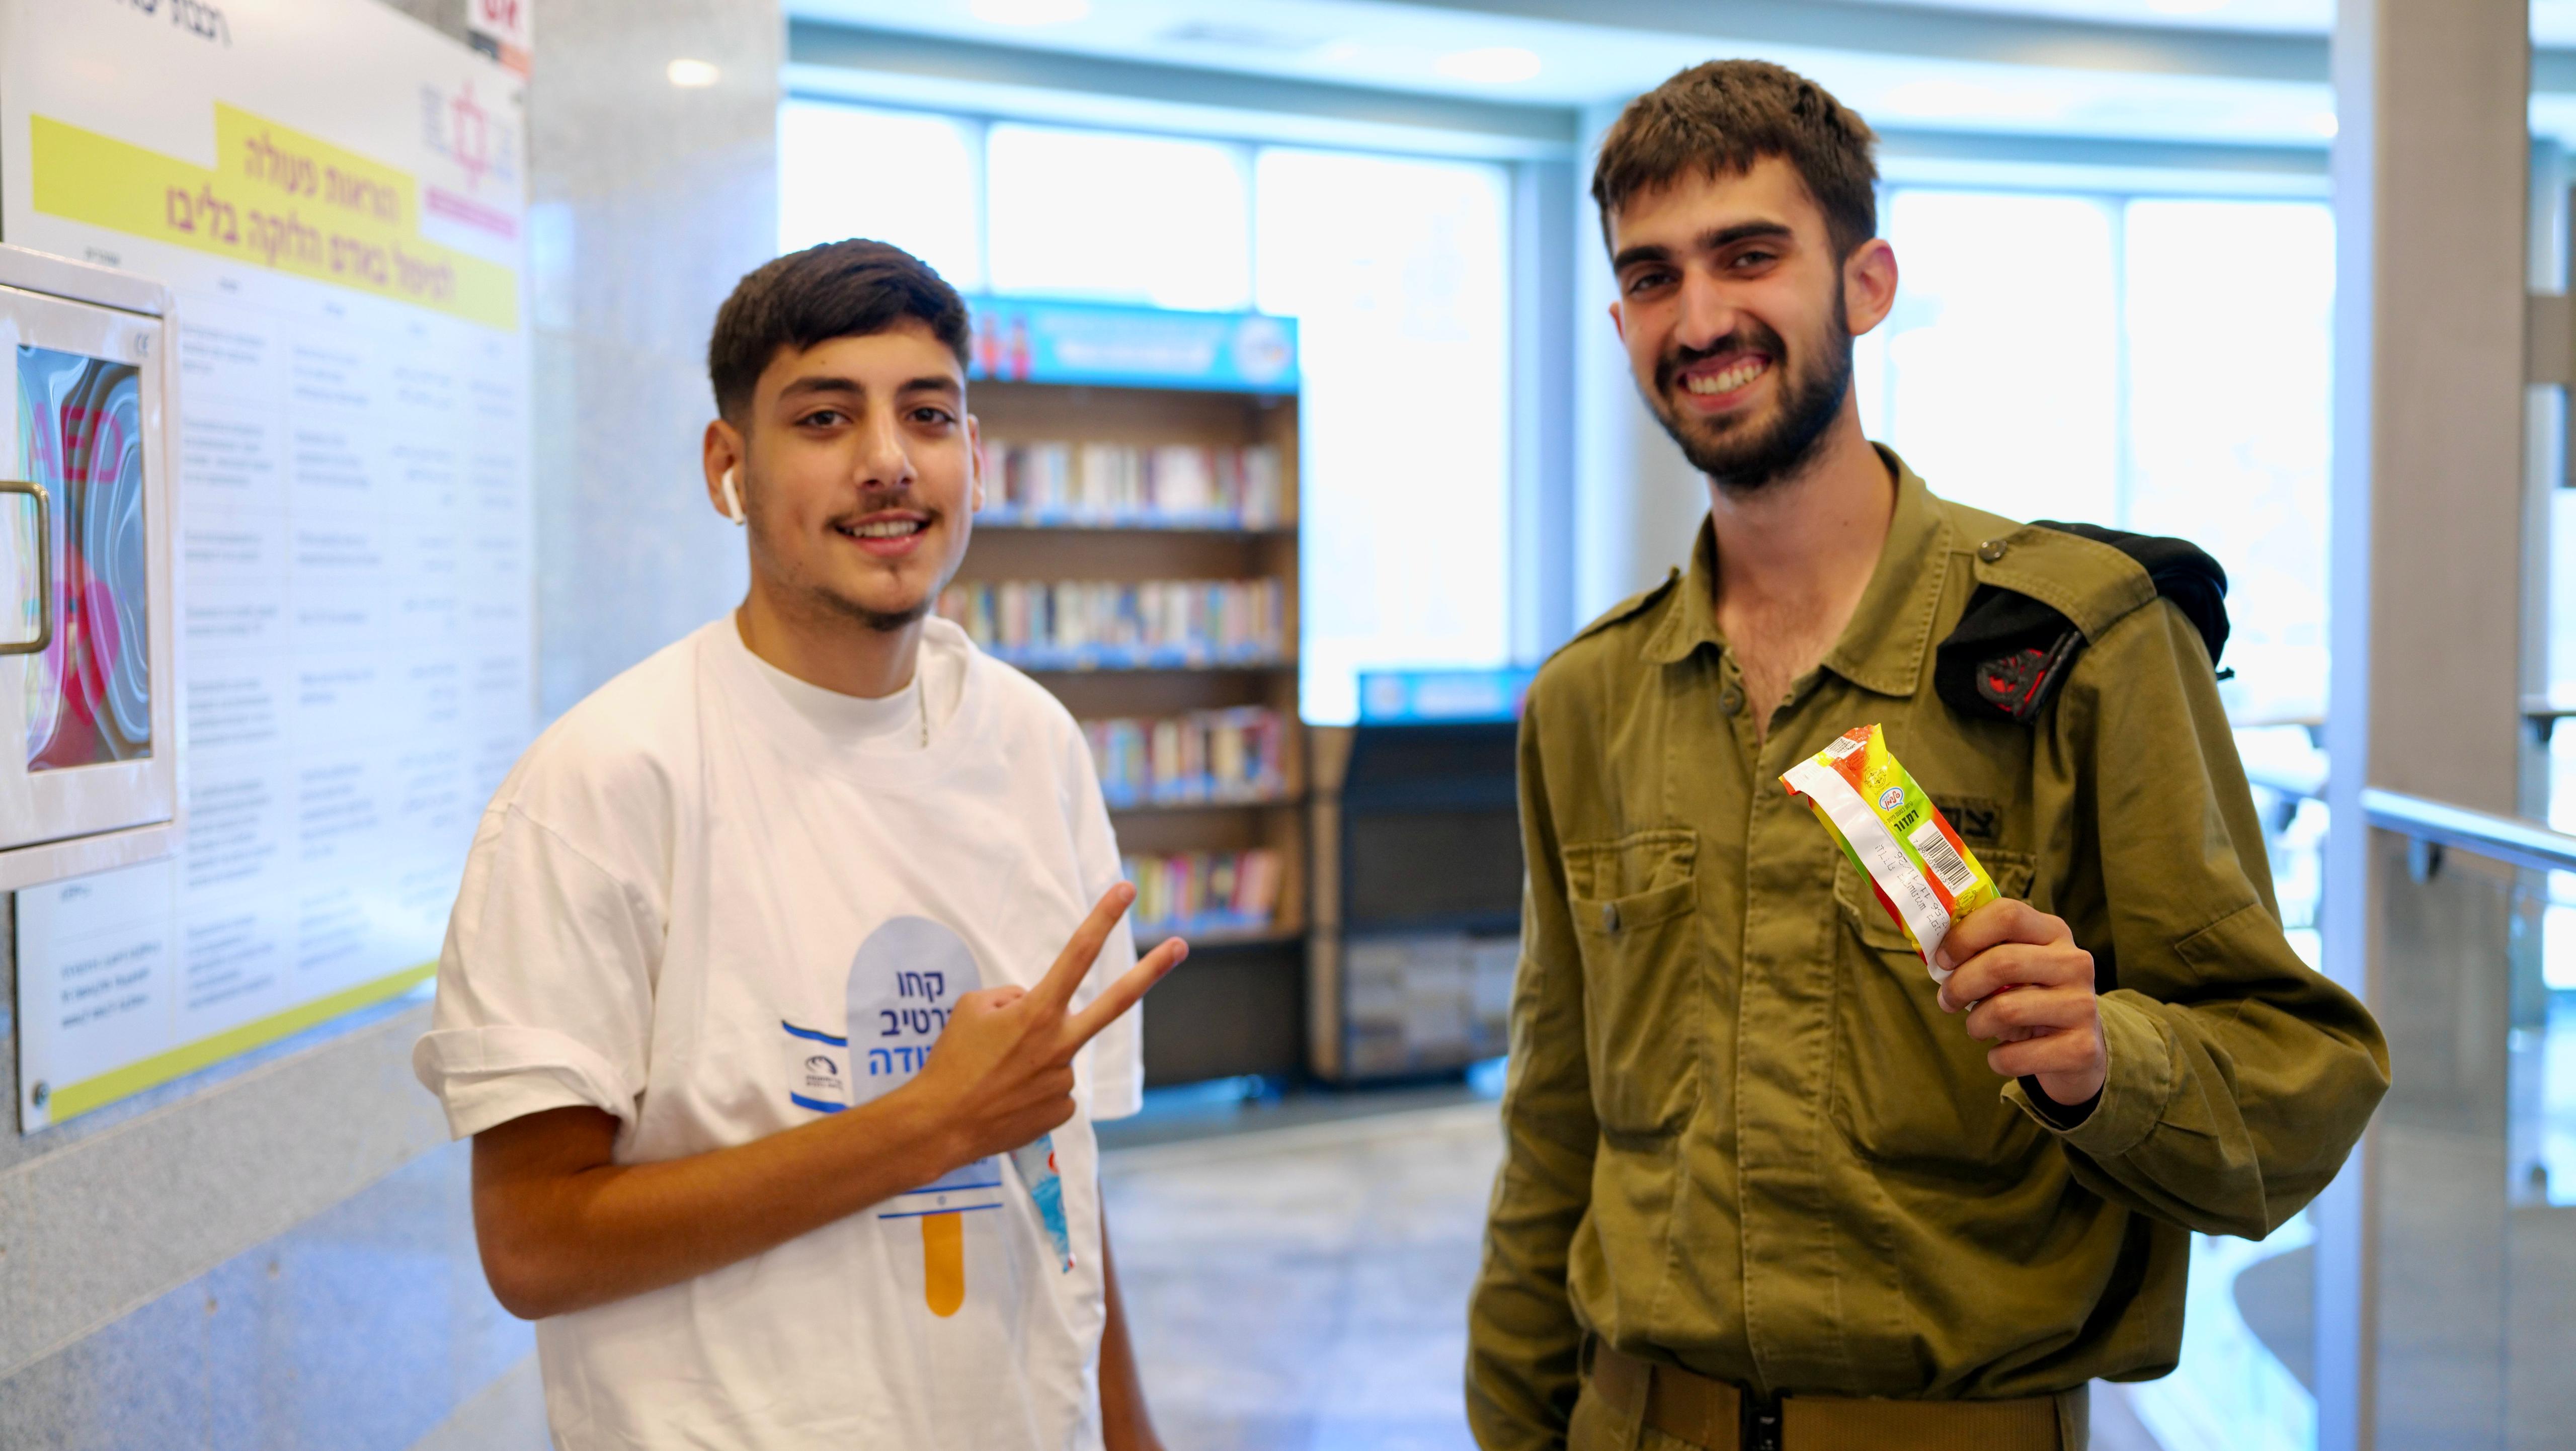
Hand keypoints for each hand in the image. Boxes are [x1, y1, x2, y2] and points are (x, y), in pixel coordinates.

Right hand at [908, 883, 1185, 1165]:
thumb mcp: (971, 1008)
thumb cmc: (951, 1062)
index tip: (1125, 891)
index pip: (1076, 955)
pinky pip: (1052, 1086)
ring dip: (1034, 1057)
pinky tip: (1007, 1097)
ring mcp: (1065, 1080)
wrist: (939, 1126)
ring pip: (1058, 1052)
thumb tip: (1035, 1004)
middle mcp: (1060, 1044)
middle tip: (1181, 945)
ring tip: (996, 1076)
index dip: (1102, 919)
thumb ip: (1013, 997)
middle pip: (1116, 1002)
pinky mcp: (1062, 1110)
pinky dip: (1033, 1087)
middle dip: (1151, 970)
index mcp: (1037, 1012)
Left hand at [1933, 898, 2104, 1107]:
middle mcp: (2075, 963)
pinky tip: (2002, 1054)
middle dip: (1960, 985)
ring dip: (1976, 1024)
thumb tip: (1937, 954)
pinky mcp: (2082, 1049)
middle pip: (2002, 963)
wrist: (2078, 1049)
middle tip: (1947, 1001)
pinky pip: (2016, 1055)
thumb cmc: (2032, 998)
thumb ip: (1984, 951)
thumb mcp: (2015, 966)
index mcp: (2054, 932)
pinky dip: (1997, 1059)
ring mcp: (2083, 1006)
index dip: (1965, 936)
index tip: (1943, 959)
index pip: (2007, 915)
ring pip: (2006, 1009)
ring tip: (1976, 1028)